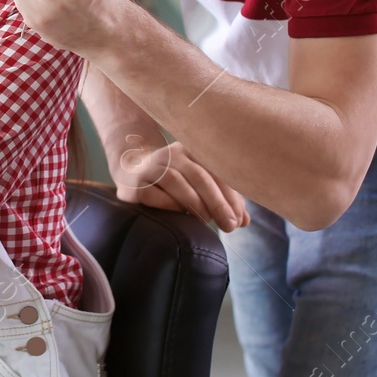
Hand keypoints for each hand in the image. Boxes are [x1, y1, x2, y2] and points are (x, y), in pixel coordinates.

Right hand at [109, 129, 250, 231]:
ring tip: (207, 221)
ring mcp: (152, 167)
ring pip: (177, 182)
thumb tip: (244, 221)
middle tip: (230, 226)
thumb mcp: (200, 184)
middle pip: (199, 176)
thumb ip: (223, 200)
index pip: (216, 170)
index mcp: (194, 150)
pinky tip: (181, 216)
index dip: (231, 196)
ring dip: (195, 204)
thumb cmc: (175, 182)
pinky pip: (155, 194)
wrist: (131, 171)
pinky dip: (170, 206)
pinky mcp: (136, 184)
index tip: (239, 219)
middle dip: (218, 203)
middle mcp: (173, 154)